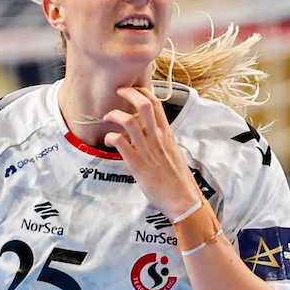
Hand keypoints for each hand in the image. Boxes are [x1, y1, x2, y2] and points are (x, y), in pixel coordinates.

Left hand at [101, 85, 203, 217]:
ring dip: (114, 114)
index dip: (143, 92)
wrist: (181, 199)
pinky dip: (110, 136)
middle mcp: (157, 138)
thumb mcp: (174, 152)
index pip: (156, 104)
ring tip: (108, 117)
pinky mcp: (136, 163)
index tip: (134, 90)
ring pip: (128, 120)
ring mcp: (147, 149)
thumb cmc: (177, 179)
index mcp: (167, 134)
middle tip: (119, 92)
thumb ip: (163, 140)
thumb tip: (155, 133)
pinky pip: (119, 141)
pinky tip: (108, 140)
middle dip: (129, 93)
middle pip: (143, 105)